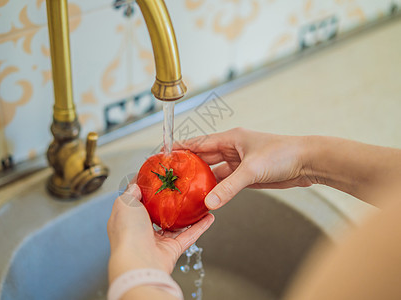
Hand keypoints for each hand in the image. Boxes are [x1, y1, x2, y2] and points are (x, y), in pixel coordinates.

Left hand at [107, 183, 214, 281]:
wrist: (138, 263)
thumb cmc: (128, 233)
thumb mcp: (125, 204)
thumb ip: (131, 193)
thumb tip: (137, 186)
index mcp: (128, 220)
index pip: (137, 202)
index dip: (146, 189)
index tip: (157, 178)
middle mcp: (142, 231)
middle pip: (158, 213)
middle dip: (168, 202)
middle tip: (179, 188)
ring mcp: (157, 241)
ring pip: (176, 225)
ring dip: (187, 214)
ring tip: (196, 202)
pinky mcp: (172, 250)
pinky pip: (189, 235)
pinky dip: (200, 226)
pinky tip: (208, 216)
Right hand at [174, 127, 312, 209]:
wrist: (308, 162)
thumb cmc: (283, 154)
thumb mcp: (252, 170)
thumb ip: (229, 187)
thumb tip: (209, 203)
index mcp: (230, 138)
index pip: (198, 142)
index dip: (181, 147)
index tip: (165, 153)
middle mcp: (232, 149)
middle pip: (204, 157)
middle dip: (188, 166)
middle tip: (171, 176)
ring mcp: (239, 163)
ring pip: (214, 172)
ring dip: (202, 180)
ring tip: (185, 190)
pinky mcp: (247, 176)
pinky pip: (226, 183)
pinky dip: (217, 190)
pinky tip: (207, 197)